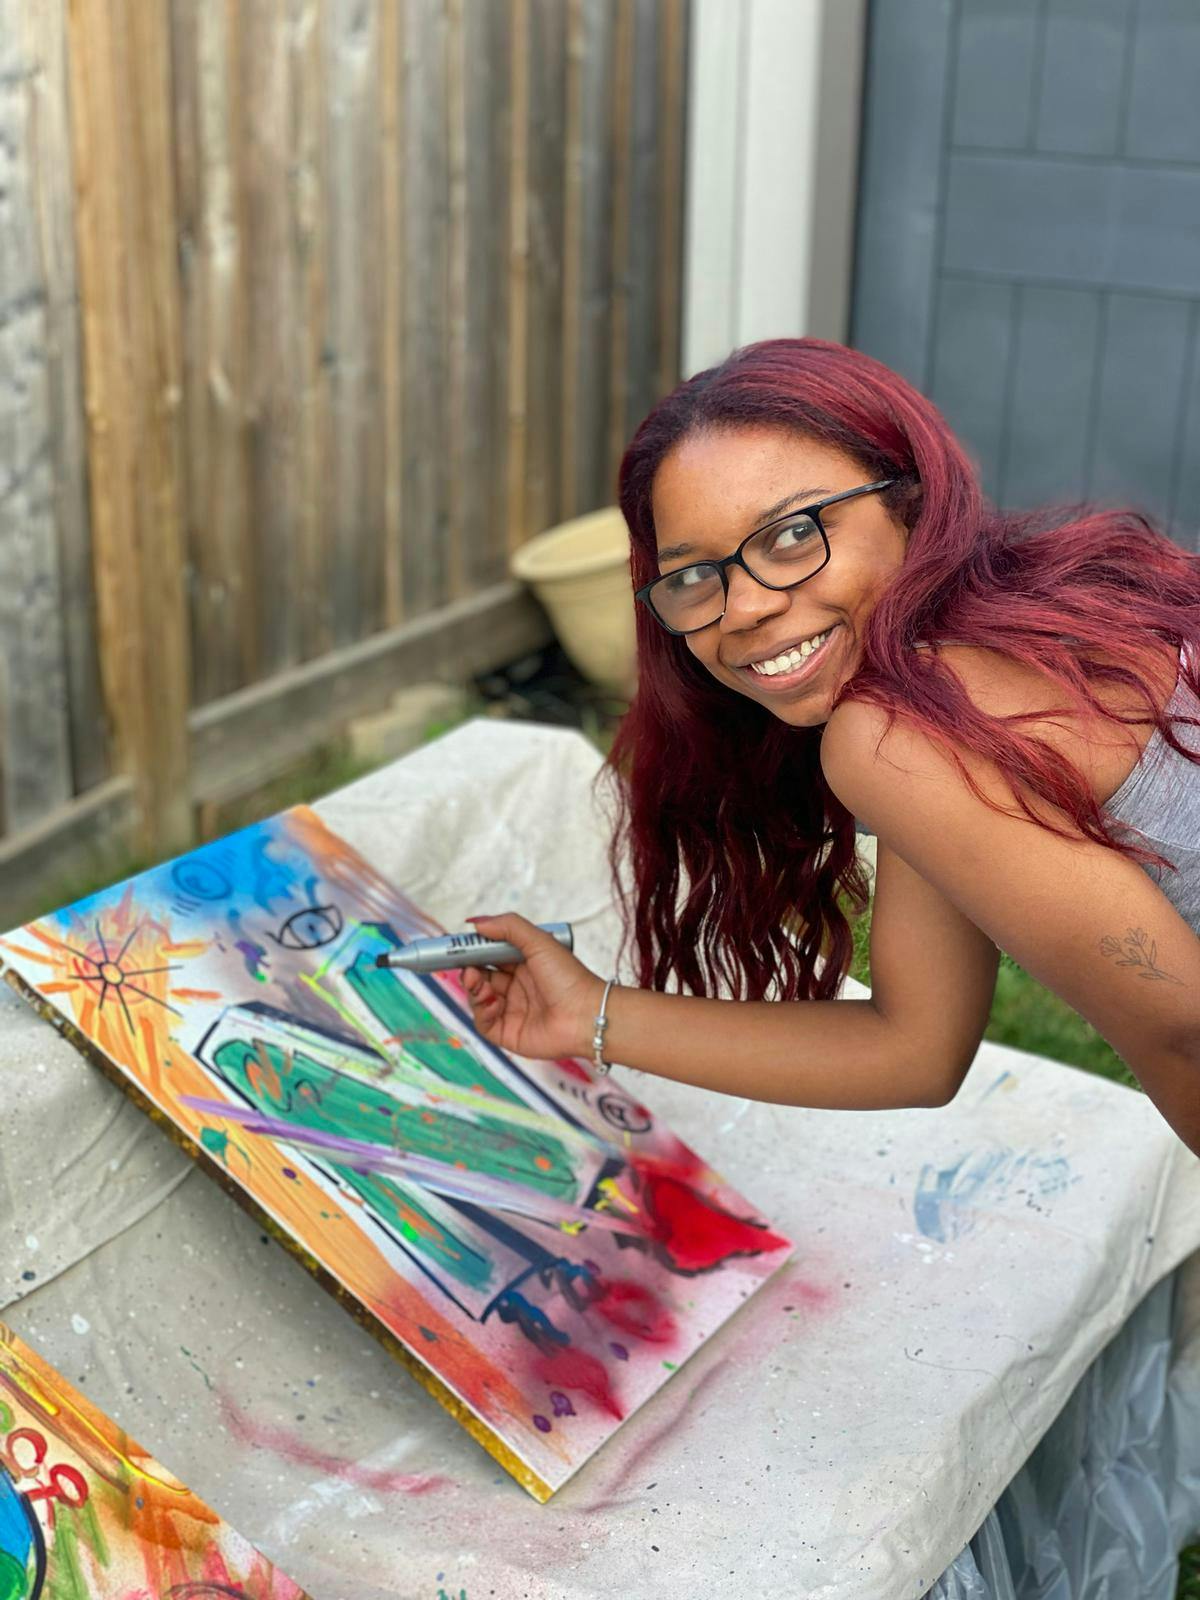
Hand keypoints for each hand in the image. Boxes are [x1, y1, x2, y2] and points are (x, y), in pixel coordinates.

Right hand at [459, 913, 604, 1060]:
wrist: (586, 1016)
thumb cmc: (569, 977)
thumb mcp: (539, 942)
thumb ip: (509, 927)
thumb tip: (476, 923)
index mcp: (525, 964)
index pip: (491, 954)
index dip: (473, 949)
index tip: (457, 942)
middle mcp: (517, 987)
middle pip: (481, 975)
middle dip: (469, 968)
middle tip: (462, 962)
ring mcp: (512, 1010)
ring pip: (478, 997)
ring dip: (472, 987)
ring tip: (475, 979)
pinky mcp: (508, 1032)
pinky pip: (484, 1022)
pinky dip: (481, 1010)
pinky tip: (491, 1001)